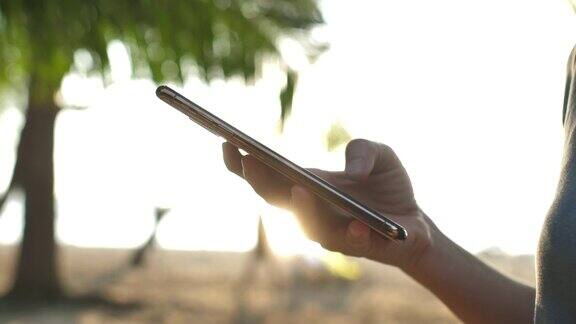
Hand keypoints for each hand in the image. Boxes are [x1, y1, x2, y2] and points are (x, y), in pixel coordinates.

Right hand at [222, 139, 436, 270]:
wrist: (414, 223)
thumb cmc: (388, 186)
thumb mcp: (382, 155)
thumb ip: (365, 149)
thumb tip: (351, 172)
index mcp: (308, 186)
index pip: (267, 177)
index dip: (242, 163)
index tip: (226, 140)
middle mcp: (311, 211)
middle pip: (276, 199)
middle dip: (259, 180)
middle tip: (247, 158)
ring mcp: (332, 231)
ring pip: (309, 225)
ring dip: (302, 208)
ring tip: (300, 187)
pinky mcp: (360, 247)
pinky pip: (352, 243)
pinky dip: (351, 234)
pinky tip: (357, 224)